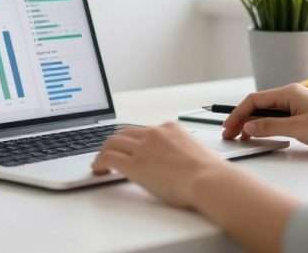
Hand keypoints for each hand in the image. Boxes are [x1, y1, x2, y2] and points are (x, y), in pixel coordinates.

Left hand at [92, 122, 229, 207]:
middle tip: (110, 152)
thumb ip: (182, 150)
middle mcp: (154, 133)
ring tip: (100, 162)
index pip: (145, 130)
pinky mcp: (134, 163)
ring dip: (104, 151)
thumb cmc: (209, 173)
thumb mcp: (196, 152)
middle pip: (125, 132)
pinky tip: (98, 170)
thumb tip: (179, 161)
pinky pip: (109, 157)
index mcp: (170, 128)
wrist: (208, 179)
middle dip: (115, 142)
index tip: (131, 147)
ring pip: (113, 142)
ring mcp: (143, 147)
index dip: (134, 140)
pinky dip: (99, 162)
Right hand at [222, 83, 307, 154]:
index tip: (228, 127)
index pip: (254, 100)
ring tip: (242, 137)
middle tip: (231, 134)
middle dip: (242, 119)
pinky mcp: (303, 119)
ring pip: (267, 114)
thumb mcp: (298, 128)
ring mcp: (297, 108)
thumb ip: (270, 126)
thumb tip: (248, 126)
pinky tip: (261, 137)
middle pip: (258, 106)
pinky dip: (266, 128)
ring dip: (253, 124)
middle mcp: (291, 97)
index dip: (238, 113)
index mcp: (289, 93)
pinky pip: (278, 121)